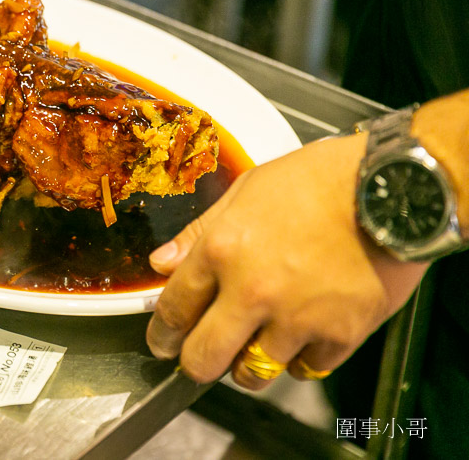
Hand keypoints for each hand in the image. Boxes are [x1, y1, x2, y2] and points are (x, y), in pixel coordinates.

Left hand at [145, 133, 428, 389]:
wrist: (392, 188)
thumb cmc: (319, 179)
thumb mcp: (247, 190)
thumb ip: (199, 233)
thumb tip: (161, 264)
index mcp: (221, 250)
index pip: (173, 310)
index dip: (162, 333)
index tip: (163, 342)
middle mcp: (252, 291)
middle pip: (203, 358)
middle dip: (194, 363)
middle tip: (198, 357)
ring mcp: (296, 318)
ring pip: (253, 373)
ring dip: (248, 364)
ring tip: (254, 344)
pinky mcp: (339, 335)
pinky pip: (306, 369)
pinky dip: (300, 359)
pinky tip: (301, 336)